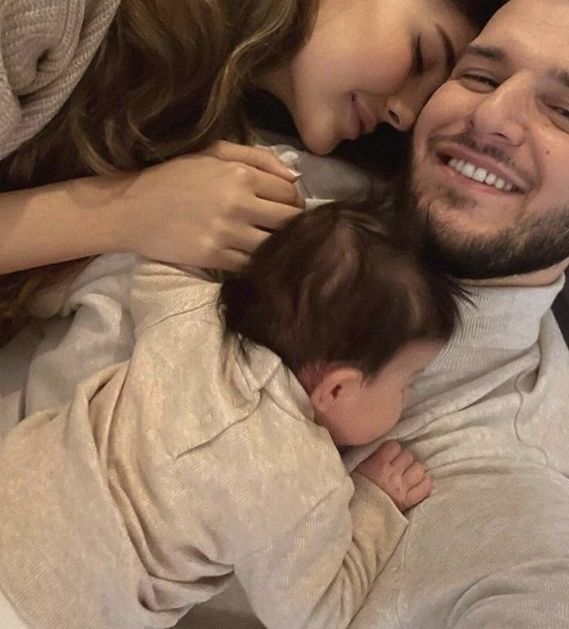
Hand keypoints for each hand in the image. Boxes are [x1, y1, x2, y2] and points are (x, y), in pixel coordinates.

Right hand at [114, 141, 303, 269]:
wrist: (131, 208)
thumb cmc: (173, 176)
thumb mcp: (214, 152)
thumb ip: (258, 158)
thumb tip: (295, 177)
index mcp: (240, 174)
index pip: (290, 193)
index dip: (294, 202)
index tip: (287, 207)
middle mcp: (238, 204)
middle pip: (289, 222)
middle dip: (293, 225)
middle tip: (284, 227)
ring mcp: (226, 234)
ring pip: (274, 246)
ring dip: (276, 246)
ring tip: (268, 242)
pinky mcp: (214, 258)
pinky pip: (251, 264)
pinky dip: (255, 261)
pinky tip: (249, 254)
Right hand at [356, 440, 431, 511]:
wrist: (359, 518)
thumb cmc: (355, 492)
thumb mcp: (355, 470)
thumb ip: (367, 457)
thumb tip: (372, 447)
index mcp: (377, 464)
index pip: (394, 446)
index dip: (393, 449)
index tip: (389, 455)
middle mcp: (392, 474)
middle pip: (408, 456)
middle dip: (404, 460)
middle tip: (397, 466)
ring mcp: (402, 488)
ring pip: (419, 469)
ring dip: (414, 471)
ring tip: (407, 476)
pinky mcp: (409, 501)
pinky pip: (426, 486)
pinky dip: (424, 484)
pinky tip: (417, 485)